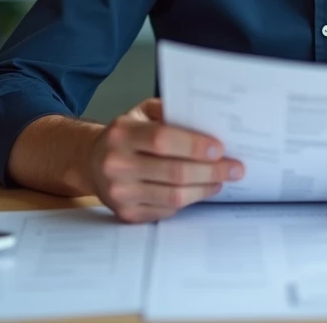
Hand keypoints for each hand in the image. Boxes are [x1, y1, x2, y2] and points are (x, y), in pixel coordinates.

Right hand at [88, 98, 244, 222]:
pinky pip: (167, 209)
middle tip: (235, 168)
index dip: (194, 145)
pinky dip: (188, 200)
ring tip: (221, 180)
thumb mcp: (140, 113)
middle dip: (211, 171)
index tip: (220, 148)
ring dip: (205, 188)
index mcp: (122, 134)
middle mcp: (117, 164)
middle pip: (174, 172)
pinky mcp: (126, 214)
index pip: (162, 140)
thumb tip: (207, 120)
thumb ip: (168, 112)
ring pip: (174, 195)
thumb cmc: (125, 135)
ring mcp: (120, 193)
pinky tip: (200, 190)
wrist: (91, 162)